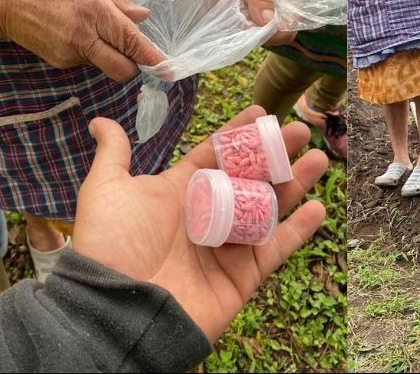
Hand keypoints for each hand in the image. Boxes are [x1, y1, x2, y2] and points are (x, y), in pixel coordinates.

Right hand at [0, 0, 164, 82]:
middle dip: (133, 67)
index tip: (168, 69)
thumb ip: (119, 3)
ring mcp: (69, 53)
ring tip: (93, 29)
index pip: (131, 42)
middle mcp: (83, 37)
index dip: (152, 58)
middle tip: (135, 52)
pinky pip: (86, 63)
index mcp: (95, 12)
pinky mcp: (58, 62)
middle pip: (121, 70)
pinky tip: (77, 34)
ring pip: (104, 66)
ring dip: (110, 56)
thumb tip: (144, 16)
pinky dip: (91, 53)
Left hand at [73, 105, 328, 344]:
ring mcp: (228, 244)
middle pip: (251, 177)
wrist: (120, 307)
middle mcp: (209, 215)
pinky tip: (317, 208)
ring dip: (296, 183)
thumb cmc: (112, 245)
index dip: (239, 134)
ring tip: (319, 159)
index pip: (216, 155)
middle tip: (301, 131)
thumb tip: (100, 121)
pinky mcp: (243, 274)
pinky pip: (276, 248)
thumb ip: (114, 154)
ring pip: (270, 207)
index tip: (263, 112)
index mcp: (181, 192)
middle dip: (277, 153)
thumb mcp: (106, 190)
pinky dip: (299, 230)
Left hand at [204, 0, 295, 46]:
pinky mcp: (242, 19)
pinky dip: (229, 27)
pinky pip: (237, 33)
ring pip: (252, 38)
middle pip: (271, 37)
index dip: (274, 33)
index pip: (289, 28)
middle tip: (239, 11)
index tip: (256, 26)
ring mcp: (258, 17)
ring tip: (231, 6)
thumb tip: (268, 22)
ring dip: (239, 28)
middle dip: (253, 31)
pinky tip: (225, 10)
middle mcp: (275, 11)